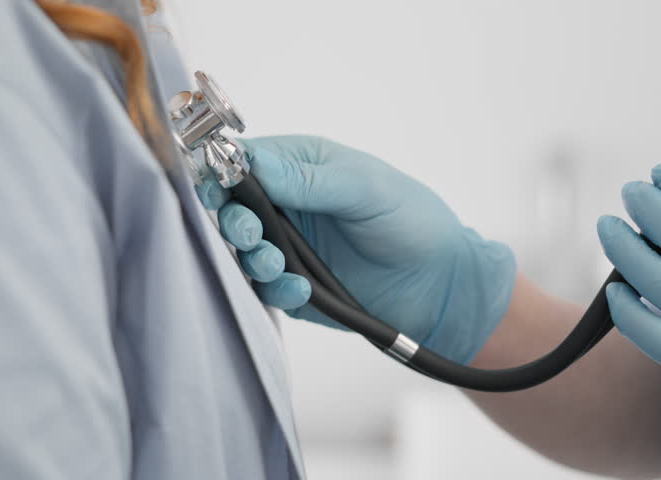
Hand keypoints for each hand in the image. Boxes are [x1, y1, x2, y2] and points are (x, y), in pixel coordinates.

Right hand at [196, 136, 515, 363]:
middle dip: (233, 220)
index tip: (219, 187)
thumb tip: (252, 162)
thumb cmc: (413, 221)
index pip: (244, 161)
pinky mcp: (295, 287)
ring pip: (244, 251)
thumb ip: (309, 178)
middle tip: (250, 233)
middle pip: (233, 207)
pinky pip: (268, 290)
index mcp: (302, 167)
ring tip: (277, 263)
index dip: (222, 171)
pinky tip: (303, 289)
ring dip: (253, 257)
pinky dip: (277, 290)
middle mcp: (289, 205)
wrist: (441, 284)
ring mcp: (291, 247)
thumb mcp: (366, 188)